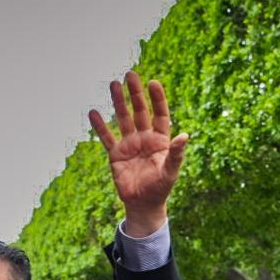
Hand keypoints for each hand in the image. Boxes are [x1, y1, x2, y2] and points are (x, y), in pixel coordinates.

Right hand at [89, 71, 188, 236]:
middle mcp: (144, 138)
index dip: (157, 99)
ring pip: (123, 119)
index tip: (153, 82)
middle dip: (135, 94)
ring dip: (118, 102)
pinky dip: (100, 126)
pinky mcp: (116, 154)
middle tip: (130, 75)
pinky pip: (106, 137)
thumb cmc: (160, 188)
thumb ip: (176, 154)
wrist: (143, 204)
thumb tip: (185, 136)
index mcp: (160, 140)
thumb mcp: (170, 171)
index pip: (159, 114)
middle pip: (140, 111)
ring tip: (113, 84)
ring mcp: (129, 144)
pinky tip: (93, 112)